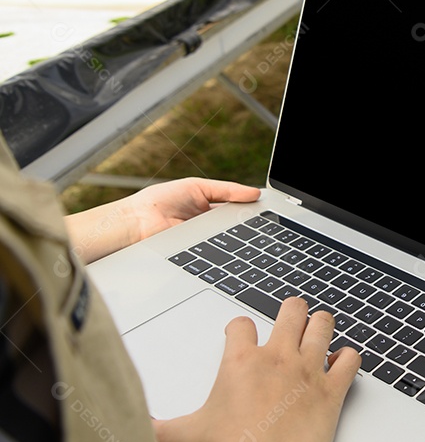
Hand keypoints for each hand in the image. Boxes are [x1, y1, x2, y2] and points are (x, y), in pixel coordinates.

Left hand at [66, 178, 260, 262]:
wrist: (135, 222)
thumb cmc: (158, 201)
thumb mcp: (196, 187)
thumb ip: (227, 190)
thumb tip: (255, 192)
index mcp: (211, 208)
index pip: (239, 209)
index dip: (254, 208)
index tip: (271, 208)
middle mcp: (210, 227)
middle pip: (240, 226)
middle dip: (252, 223)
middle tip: (268, 220)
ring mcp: (206, 242)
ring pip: (233, 240)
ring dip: (243, 236)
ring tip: (256, 229)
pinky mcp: (200, 254)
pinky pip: (220, 252)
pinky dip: (230, 248)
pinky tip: (239, 243)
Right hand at [154, 298, 362, 441]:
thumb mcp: (178, 436)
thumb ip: (159, 426)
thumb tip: (138, 429)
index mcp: (240, 361)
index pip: (241, 324)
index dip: (241, 326)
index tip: (242, 332)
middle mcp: (277, 358)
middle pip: (291, 311)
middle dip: (292, 311)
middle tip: (293, 316)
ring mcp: (307, 371)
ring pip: (323, 326)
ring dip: (322, 325)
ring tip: (320, 327)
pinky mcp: (331, 391)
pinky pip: (350, 360)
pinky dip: (349, 358)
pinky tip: (343, 362)